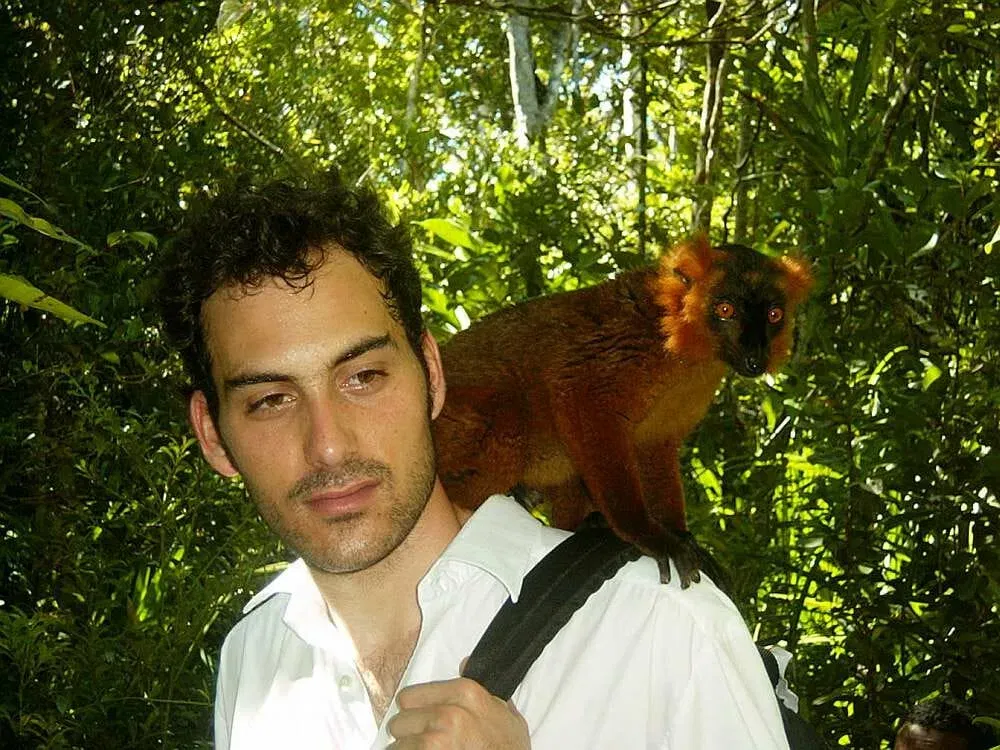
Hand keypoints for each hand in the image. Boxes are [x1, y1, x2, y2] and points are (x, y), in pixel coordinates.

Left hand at [386, 677, 529, 748]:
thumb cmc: (508, 749)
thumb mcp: (506, 713)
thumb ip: (484, 688)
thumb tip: (465, 662)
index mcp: (465, 693)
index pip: (409, 696)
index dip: (415, 712)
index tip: (423, 721)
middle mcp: (448, 713)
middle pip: (399, 721)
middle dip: (409, 732)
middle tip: (425, 741)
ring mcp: (436, 740)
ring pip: (398, 744)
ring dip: (408, 749)